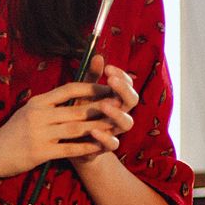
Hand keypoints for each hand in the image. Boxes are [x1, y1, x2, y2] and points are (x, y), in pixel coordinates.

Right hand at [0, 77, 119, 182]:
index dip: (91, 87)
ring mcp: (39, 133)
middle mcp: (38, 114)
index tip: (109, 86)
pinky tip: (101, 147)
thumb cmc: (11, 134)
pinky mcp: (40, 153)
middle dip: (101, 107)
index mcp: (37, 101)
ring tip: (116, 126)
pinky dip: (87, 148)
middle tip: (121, 105)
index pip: (69, 89)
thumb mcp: (27, 112)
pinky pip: (69, 149)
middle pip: (76, 109)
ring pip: (76, 128)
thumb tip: (70, 94)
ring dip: (98, 127)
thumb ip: (47, 104)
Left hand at [71, 58, 136, 178]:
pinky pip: (112, 144)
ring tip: (104, 105)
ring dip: (117, 113)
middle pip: (132, 102)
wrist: (71, 144)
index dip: (122, 77)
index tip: (108, 69)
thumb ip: (91, 77)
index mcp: (116, 99)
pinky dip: (104, 137)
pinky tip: (92, 129)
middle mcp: (120, 115)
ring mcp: (114, 132)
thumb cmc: (79, 114)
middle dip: (123, 90)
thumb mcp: (83, 94)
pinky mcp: (104, 148)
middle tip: (111, 80)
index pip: (128, 85)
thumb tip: (98, 56)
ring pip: (127, 123)